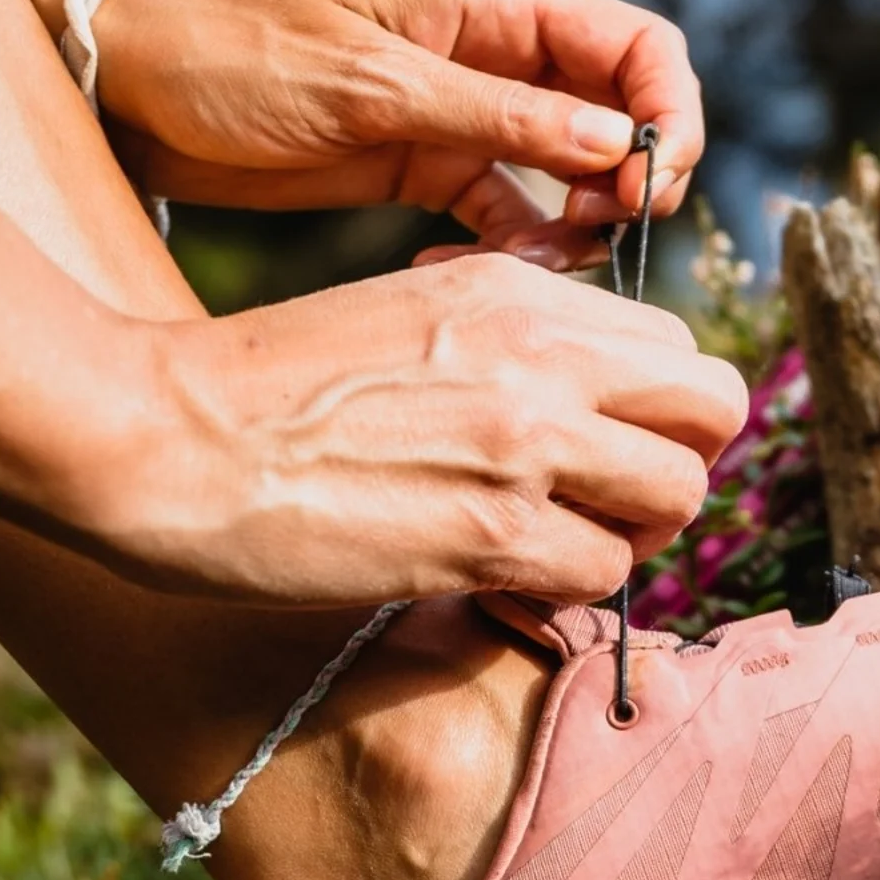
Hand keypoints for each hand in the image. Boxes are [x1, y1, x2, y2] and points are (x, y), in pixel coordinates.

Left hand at [48, 0, 703, 265]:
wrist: (138, 89)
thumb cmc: (238, 54)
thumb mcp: (371, 83)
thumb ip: (497, 115)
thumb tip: (615, 144)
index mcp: (496, 6)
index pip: (638, 47)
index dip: (668, 114)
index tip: (649, 185)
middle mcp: (501, 59)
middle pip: (624, 116)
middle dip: (633, 182)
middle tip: (600, 232)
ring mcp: (474, 118)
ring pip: (578, 177)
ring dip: (574, 230)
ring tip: (523, 268)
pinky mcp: (438, 172)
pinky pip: (514, 219)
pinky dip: (512, 254)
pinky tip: (454, 274)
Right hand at [108, 252, 748, 604]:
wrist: (163, 434)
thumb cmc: (274, 385)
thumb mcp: (414, 314)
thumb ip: (517, 344)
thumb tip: (594, 401)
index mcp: (524, 291)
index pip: (680, 347)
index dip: (664, 411)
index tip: (616, 448)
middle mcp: (543, 353)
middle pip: (716, 408)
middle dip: (684, 463)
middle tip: (621, 502)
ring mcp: (524, 442)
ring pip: (678, 495)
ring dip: (635, 535)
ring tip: (566, 545)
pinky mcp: (490, 533)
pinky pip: (604, 572)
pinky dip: (571, 589)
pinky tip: (512, 581)